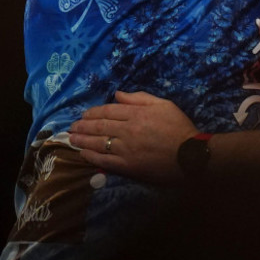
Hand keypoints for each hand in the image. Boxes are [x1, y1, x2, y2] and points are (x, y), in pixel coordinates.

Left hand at [69, 91, 197, 182]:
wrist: (188, 155)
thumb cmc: (178, 127)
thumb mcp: (164, 104)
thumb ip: (140, 98)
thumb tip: (118, 94)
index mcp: (137, 113)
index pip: (109, 111)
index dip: (94, 112)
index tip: (84, 114)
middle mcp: (128, 130)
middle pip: (100, 126)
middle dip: (84, 125)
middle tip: (72, 126)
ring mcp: (125, 149)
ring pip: (98, 142)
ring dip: (83, 139)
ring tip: (71, 138)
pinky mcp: (126, 166)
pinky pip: (104, 160)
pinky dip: (91, 156)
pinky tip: (83, 154)